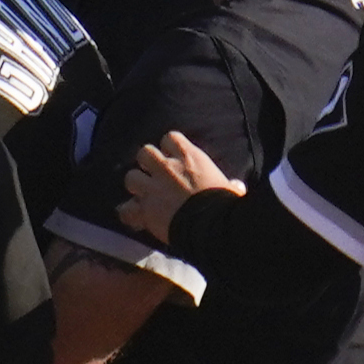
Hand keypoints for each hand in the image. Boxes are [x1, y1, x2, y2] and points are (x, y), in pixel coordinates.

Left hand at [116, 130, 244, 238]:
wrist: (211, 225)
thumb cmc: (225, 205)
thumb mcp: (231, 190)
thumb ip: (231, 186)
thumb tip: (237, 186)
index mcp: (190, 158)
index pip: (170, 138)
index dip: (169, 147)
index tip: (173, 157)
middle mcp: (168, 168)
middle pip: (144, 152)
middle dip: (147, 163)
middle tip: (154, 176)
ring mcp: (153, 188)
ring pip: (130, 177)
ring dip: (136, 186)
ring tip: (143, 196)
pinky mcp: (144, 209)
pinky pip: (126, 208)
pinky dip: (129, 213)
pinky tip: (135, 218)